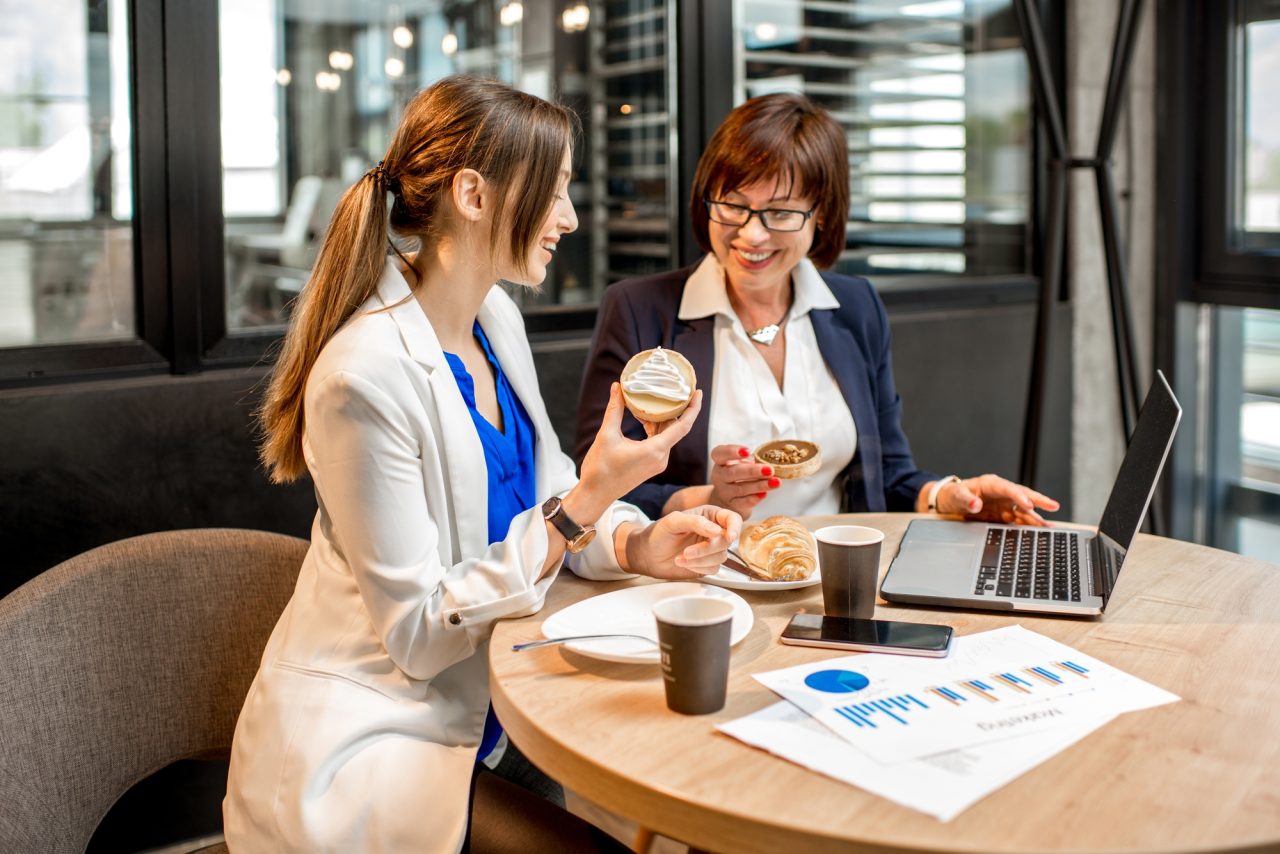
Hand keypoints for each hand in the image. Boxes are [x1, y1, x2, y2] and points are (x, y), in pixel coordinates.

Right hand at [577, 383, 702, 515]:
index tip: (698, 392)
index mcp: (655, 450)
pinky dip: (655, 428)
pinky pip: (660, 442)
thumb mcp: (607, 435)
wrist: (595, 494)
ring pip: (667, 434)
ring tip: (653, 399)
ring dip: (661, 418)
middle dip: (675, 408)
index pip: (683, 426)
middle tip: (673, 387)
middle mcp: (661, 458)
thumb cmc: (600, 468)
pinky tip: (643, 417)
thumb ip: (615, 409)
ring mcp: (657, 463)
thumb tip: (617, 387)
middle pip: (675, 427)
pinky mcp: (651, 465)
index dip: (694, 408)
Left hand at [625, 505, 741, 578]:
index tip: (729, 537)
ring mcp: (711, 549)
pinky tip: (683, 562)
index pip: (732, 518)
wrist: (647, 555)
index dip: (735, 527)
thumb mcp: (673, 521)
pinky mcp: (706, 564)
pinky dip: (698, 568)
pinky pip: (713, 569)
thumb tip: (716, 530)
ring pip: (721, 557)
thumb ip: (695, 522)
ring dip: (700, 560)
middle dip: (707, 549)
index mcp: (709, 515)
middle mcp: (713, 531)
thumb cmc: (658, 534)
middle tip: (688, 551)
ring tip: (681, 556)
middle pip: (727, 541)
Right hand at [705, 444, 778, 519]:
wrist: (729, 499)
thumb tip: (770, 460)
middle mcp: (719, 477)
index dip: (732, 451)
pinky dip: (754, 498)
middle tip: (769, 470)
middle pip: (732, 473)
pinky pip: (743, 502)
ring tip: (775, 482)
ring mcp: (724, 493)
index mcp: (720, 462)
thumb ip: (750, 460)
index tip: (747, 451)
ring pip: (740, 488)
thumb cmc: (739, 476)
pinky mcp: (732, 506)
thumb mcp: (740, 464)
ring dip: (760, 485)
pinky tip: (764, 494)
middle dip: (752, 471)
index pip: (720, 453)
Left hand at [931, 474, 1059, 525]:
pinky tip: (1038, 534)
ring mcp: (1004, 505)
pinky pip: (1018, 521)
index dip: (1019, 496)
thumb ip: (965, 500)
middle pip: (1023, 496)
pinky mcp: (1003, 516)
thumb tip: (975, 504)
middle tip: (1054, 506)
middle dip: (1038, 501)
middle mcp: (1002, 494)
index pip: (1008, 488)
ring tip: (1050, 527)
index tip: (1028, 503)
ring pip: (1023, 511)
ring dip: (1036, 519)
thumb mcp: (956, 496)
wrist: (950, 502)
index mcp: (991, 484)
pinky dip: (1028, 527)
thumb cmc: (954, 495)